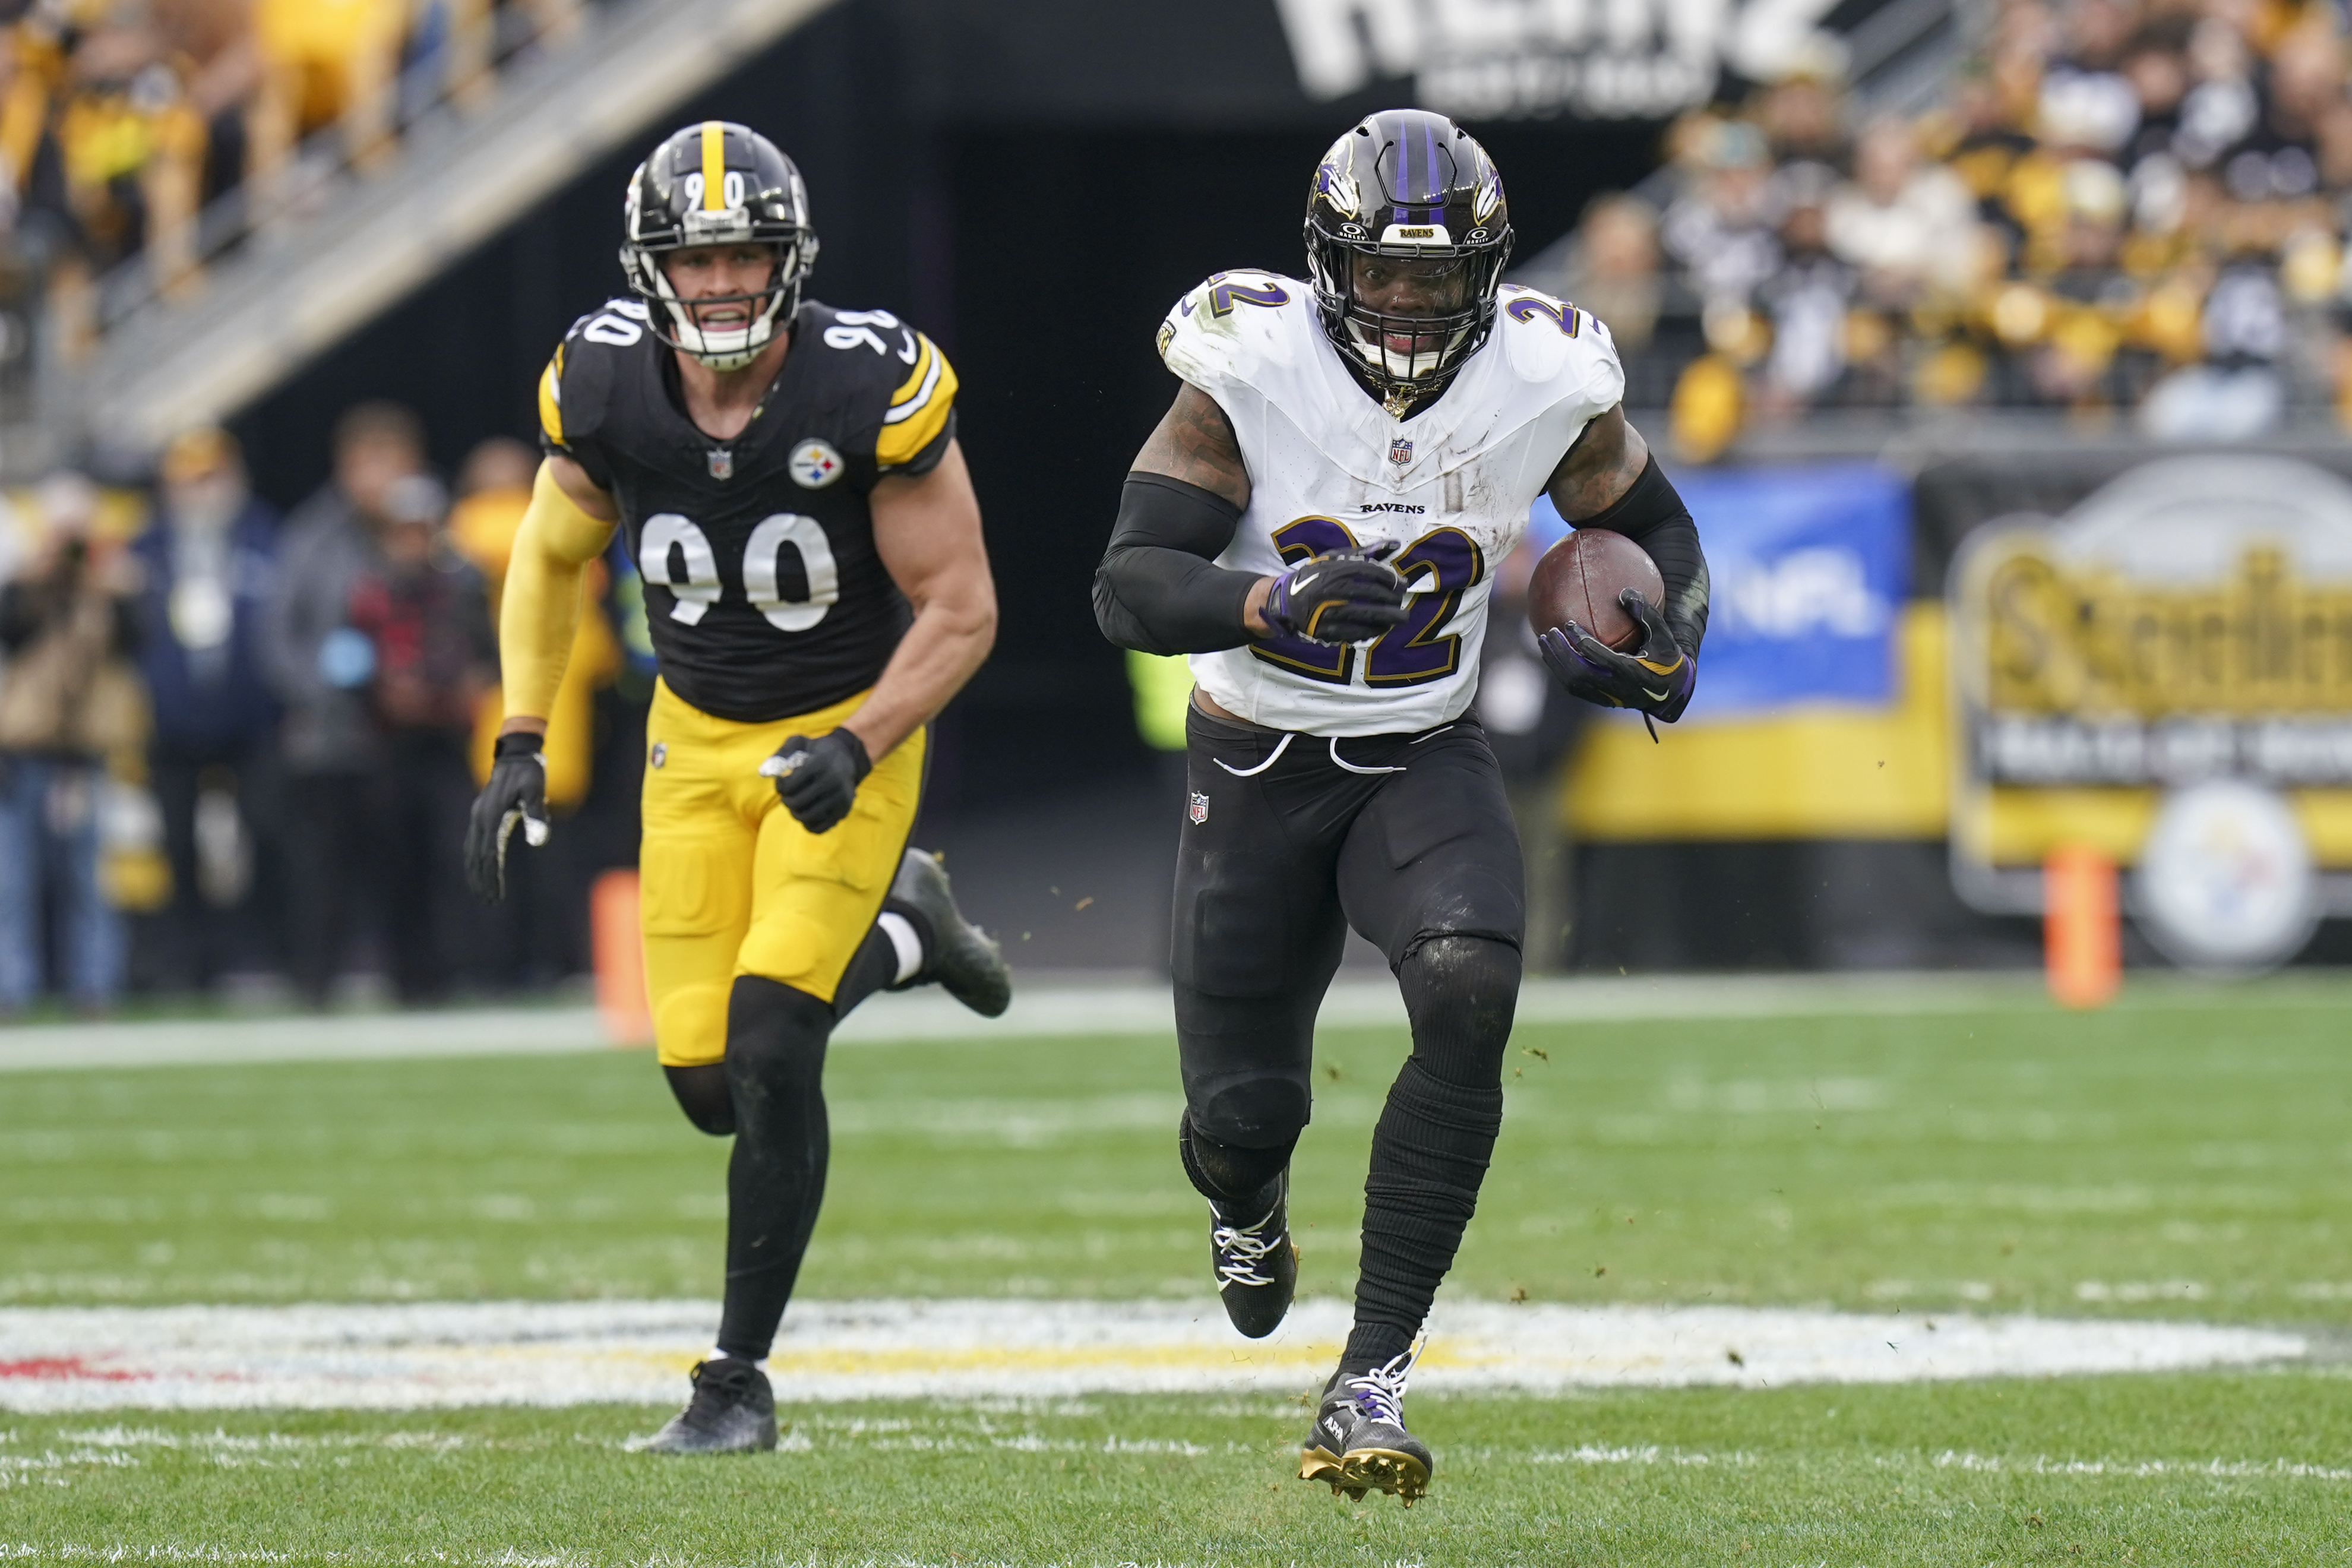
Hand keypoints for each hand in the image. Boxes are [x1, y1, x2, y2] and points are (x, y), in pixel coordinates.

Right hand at [464, 732, 548, 902]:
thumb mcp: (536, 791)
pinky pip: (475, 843)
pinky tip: (481, 871)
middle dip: (482, 880)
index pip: (490, 854)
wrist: (516, 755)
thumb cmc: (529, 773)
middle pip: (477, 857)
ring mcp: (479, 816)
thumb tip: (538, 843)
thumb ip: (537, 815)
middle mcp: (481, 818)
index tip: (497, 895)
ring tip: (484, 893)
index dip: (492, 876)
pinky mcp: (482, 815)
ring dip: (476, 873)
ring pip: (472, 851)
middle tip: (490, 902)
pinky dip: (476, 859)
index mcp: (492, 815)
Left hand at [759, 728, 870, 833]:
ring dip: (795, 812)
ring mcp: (840, 797)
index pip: (789, 785)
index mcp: (820, 763)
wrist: (847, 756)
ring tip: (795, 804)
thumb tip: (763, 773)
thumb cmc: (816, 750)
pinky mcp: (843, 810)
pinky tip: (807, 812)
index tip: (781, 781)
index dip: (779, 785)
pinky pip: (819, 828)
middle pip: (795, 803)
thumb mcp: (798, 741)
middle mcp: (833, 781)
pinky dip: (808, 824)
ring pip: (806, 817)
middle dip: (785, 800)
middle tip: (786, 795)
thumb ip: (780, 753)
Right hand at [1261, 541, 1410, 645]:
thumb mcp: (1336, 558)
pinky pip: (1354, 632)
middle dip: (1392, 599)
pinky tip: (1382, 629)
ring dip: (1387, 618)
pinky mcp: (1325, 629)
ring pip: (1365, 615)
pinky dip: (1371, 631)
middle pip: (1371, 594)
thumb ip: (1366, 552)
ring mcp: (1328, 610)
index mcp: (1335, 569)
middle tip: (1402, 602)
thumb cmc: (1315, 577)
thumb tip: (1395, 543)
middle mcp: (1332, 588)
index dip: (1390, 579)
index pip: (1371, 571)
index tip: (1402, 584)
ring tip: (1399, 618)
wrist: (1284, 601)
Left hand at [1538, 589, 1695, 721]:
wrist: (1670, 691)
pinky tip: (1551, 654)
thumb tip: (1624, 592)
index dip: (1581, 642)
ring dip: (1555, 662)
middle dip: (1561, 653)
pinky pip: (1575, 687)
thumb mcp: (1662, 634)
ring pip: (1573, 682)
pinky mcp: (1600, 700)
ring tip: (1543, 641)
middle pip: (1579, 673)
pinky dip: (1560, 670)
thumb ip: (1646, 613)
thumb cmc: (1666, 657)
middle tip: (1548, 633)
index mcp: (1631, 672)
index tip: (1569, 624)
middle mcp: (1616, 687)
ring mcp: (1606, 697)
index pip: (1600, 658)